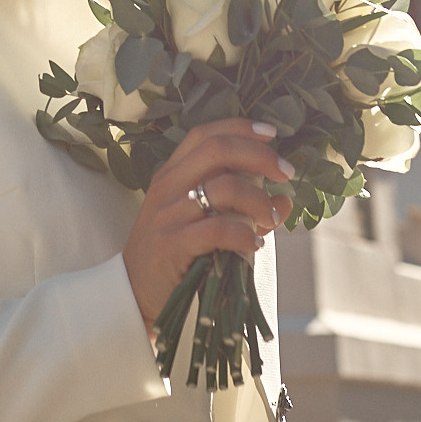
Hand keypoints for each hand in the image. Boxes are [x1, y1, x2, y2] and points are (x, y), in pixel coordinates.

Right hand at [122, 119, 295, 327]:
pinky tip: (254, 244)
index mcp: (171, 174)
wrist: (135, 293)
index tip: (272, 134)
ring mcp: (168, 215)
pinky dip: (245, 234)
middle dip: (260, 156)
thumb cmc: (175, 254)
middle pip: (217, 149)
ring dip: (259, 201)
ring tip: (269, 219)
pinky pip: (218, 229)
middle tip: (286, 173)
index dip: (241, 128)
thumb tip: (285, 200)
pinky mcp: (172, 245)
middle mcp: (167, 187)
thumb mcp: (203, 222)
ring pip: (225, 188)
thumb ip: (242, 208)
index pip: (205, 134)